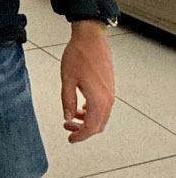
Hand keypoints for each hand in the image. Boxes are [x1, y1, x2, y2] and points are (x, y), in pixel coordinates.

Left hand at [60, 21, 115, 142]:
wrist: (90, 38)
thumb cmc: (78, 55)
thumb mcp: (67, 80)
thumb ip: (67, 101)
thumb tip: (68, 117)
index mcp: (98, 99)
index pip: (92, 127)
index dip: (81, 136)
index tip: (71, 139)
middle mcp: (108, 98)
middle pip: (99, 124)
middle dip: (83, 130)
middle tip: (67, 128)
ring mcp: (110, 92)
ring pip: (101, 116)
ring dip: (87, 120)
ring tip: (71, 116)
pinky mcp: (109, 86)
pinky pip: (103, 106)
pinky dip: (92, 111)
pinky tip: (80, 105)